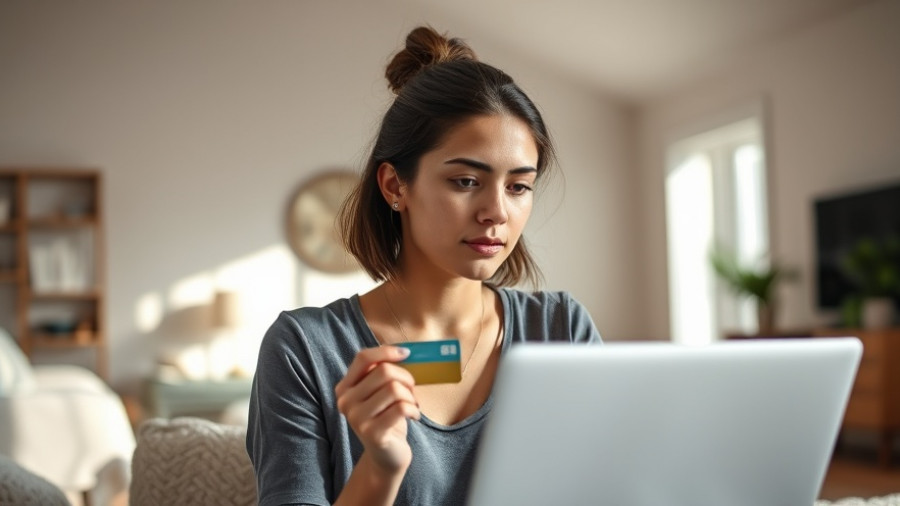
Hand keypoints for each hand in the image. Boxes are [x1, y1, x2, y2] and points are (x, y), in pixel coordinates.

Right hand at [335, 346, 419, 472]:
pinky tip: (414, 416)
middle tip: (411, 390)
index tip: (407, 354)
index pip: (363, 358)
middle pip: (384, 372)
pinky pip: (402, 408)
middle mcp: (346, 402)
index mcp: (345, 387)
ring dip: (411, 396)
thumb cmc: (386, 418)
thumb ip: (383, 372)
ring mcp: (357, 418)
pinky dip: (414, 409)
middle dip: (406, 378)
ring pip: (395, 389)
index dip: (386, 351)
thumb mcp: (379, 393)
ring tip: (412, 405)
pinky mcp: (372, 433)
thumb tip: (404, 352)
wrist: (386, 455)